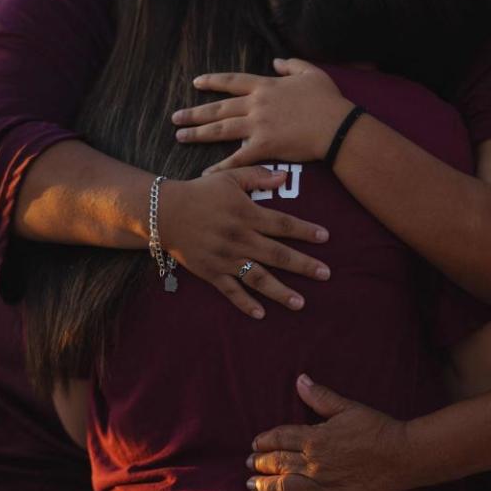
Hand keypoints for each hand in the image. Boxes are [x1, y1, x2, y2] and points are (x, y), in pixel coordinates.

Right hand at [163, 167, 330, 318]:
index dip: (305, 231)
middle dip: (303, 265)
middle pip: (277, 254)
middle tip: (326, 274)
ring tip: (300, 303)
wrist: (164, 211)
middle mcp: (239, 238)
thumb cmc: (200, 192)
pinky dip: (245, 304)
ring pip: (257, 277)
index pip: (283, 224)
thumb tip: (284, 177)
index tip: (325, 237)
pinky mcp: (211, 272)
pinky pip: (230, 291)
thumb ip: (258, 176)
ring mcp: (225, 258)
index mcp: (246, 214)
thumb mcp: (229, 178)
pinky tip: (261, 314)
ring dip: (280, 291)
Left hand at [175, 59, 354, 173]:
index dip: (213, 82)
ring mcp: (258, 126)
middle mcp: (256, 104)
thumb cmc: (328, 100)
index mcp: (266, 86)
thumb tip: (276, 61)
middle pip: (219, 108)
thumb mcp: (311, 73)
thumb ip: (291, 65)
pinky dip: (220, 166)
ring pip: (221, 129)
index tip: (196, 83)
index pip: (232, 82)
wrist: (336, 126)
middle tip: (176, 118)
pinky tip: (205, 172)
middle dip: (195, 113)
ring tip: (180, 136)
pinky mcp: (264, 147)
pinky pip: (237, 158)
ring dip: (198, 133)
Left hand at [246, 375, 413, 490]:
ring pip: (285, 488)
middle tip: (248, 464)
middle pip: (278, 463)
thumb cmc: (377, 428)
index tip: (255, 442)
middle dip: (259, 463)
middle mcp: (314, 463)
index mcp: (315, 438)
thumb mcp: (347, 407)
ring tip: (251, 486)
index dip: (265, 440)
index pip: (280, 438)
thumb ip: (320, 396)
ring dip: (265, 487)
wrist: (403, 455)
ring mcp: (323, 486)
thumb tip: (299, 380)